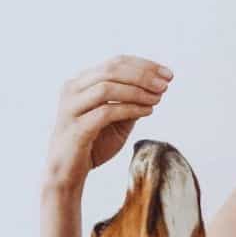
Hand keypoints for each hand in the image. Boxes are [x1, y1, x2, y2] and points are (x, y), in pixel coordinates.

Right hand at [42, 55, 173, 190]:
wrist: (68, 173)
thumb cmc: (93, 144)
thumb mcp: (117, 120)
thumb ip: (131, 102)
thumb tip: (156, 88)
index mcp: (81, 82)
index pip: (115, 62)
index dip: (144, 65)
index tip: (167, 74)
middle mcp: (72, 89)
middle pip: (111, 70)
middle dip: (143, 75)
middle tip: (165, 84)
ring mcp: (71, 108)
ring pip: (107, 88)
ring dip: (137, 91)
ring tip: (157, 98)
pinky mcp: (76, 128)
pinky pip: (106, 112)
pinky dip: (130, 109)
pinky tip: (147, 112)